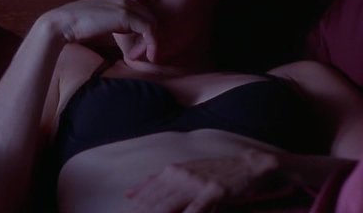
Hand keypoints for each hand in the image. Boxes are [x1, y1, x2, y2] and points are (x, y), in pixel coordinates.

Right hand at [42, 0, 156, 61]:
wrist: (62, 23)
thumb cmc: (76, 26)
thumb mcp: (100, 22)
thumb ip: (113, 23)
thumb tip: (126, 36)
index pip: (138, 13)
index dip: (139, 32)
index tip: (132, 50)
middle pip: (147, 17)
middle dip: (146, 38)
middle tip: (135, 56)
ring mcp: (124, 4)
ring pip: (150, 23)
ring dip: (148, 43)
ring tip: (135, 57)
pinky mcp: (125, 14)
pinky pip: (148, 29)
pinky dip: (148, 43)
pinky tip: (135, 55)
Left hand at [125, 150, 278, 212]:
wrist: (245, 165)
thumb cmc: (212, 172)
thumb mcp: (181, 172)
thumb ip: (156, 182)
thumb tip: (129, 193)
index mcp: (170, 172)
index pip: (146, 193)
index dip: (136, 207)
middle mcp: (180, 175)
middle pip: (155, 201)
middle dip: (144, 212)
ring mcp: (196, 183)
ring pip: (171, 205)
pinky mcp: (213, 191)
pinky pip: (196, 208)